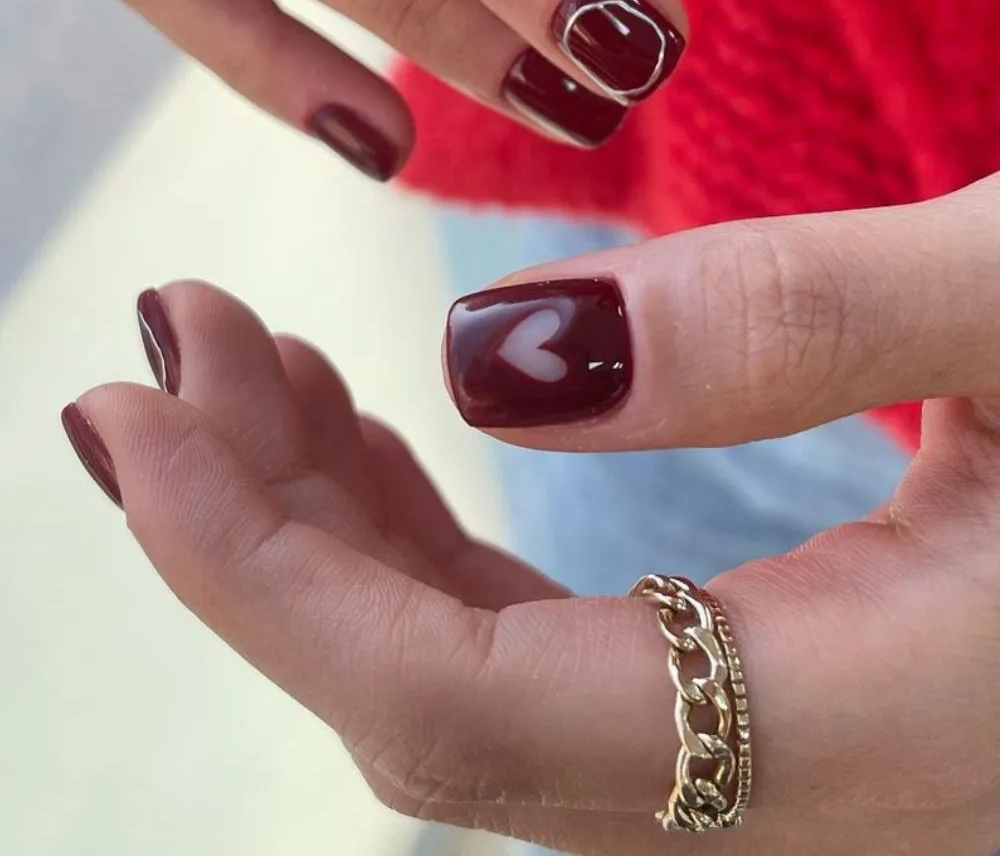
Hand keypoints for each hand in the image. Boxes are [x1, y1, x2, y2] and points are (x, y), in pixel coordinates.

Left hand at [65, 175, 999, 852]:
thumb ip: (799, 323)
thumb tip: (494, 346)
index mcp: (882, 731)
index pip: (475, 724)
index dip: (272, 582)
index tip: (142, 415)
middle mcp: (816, 801)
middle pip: (445, 722)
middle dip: (270, 536)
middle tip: (173, 344)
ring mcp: (802, 765)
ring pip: (487, 699)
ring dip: (340, 537)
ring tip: (248, 364)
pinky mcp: (797, 696)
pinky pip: (558, 660)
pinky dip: (439, 547)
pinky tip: (382, 431)